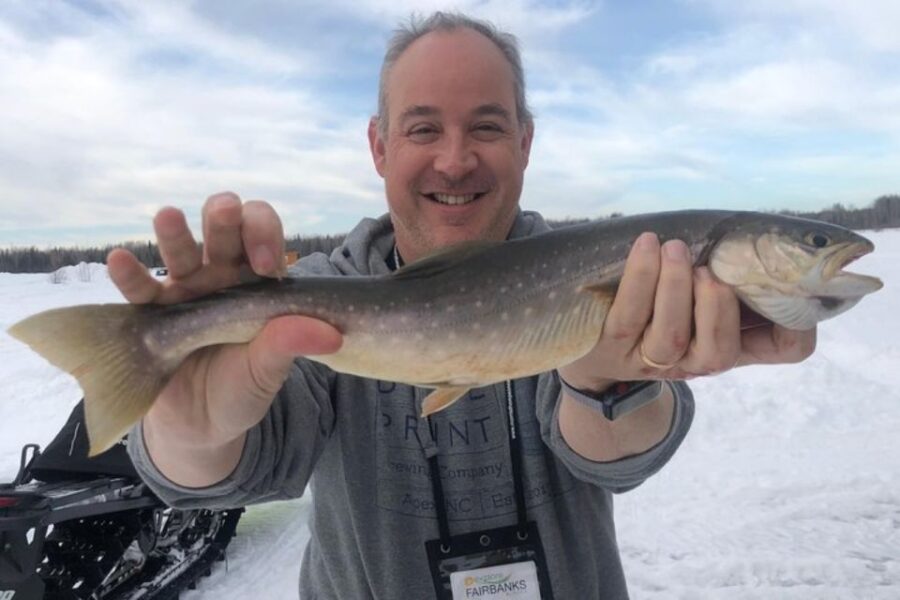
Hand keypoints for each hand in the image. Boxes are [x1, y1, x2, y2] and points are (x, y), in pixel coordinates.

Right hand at [106, 192, 340, 480]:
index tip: (267, 265)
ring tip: (169, 217)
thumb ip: (291, 346)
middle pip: (222, 232)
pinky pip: (138, 290)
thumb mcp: (269, 371)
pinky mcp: (151, 314)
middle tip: (227, 212)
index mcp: (257, 281)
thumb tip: (330, 334)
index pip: (263, 237)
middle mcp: (221, 276)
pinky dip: (128, 274)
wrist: (203, 425)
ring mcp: (184, 290)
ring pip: (179, 251)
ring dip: (175, 233)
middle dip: (225, 218)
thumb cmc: (243, 387)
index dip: (265, 237)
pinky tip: (120, 259)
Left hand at [557, 232, 816, 389]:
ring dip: (675, 287)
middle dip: (716, 305)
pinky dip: (640, 277)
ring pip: (671, 335)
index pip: (784, 348)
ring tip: (675, 248)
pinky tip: (647, 246)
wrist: (590, 339)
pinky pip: (629, 316)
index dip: (798, 325)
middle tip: (709, 267)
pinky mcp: (611, 348)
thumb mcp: (697, 290)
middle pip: (719, 353)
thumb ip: (726, 268)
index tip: (789, 284)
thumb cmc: (655, 299)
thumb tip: (755, 227)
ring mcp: (651, 361)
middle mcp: (694, 362)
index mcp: (728, 344)